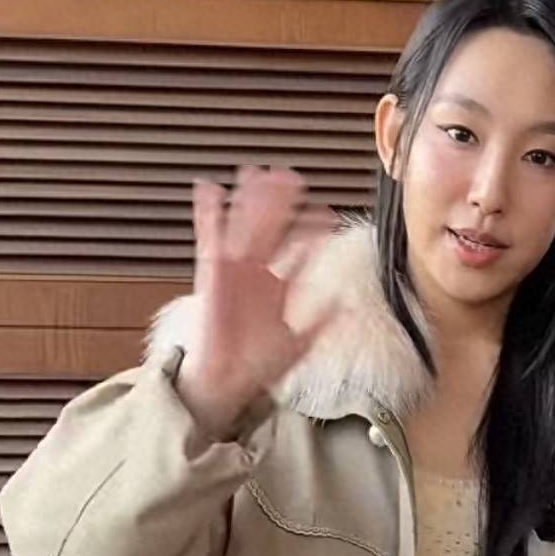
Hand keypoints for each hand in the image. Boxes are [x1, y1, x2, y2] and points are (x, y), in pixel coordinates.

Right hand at [180, 166, 336, 434]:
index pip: (298, 251)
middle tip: (291, 177)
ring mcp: (233, 272)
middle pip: (270, 230)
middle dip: (279, 204)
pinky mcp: (211, 275)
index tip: (328, 214)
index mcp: (275, 287)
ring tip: (257, 172)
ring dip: (248, 201)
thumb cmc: (257, 365)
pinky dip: (206, 214)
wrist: (227, 382)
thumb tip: (348, 305)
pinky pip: (207, 239)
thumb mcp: (298, 342)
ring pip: (242, 227)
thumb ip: (321, 322)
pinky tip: (208, 189)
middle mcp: (254, 274)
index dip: (312, 232)